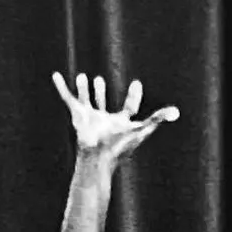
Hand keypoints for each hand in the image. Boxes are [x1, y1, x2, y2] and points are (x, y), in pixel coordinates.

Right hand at [52, 69, 179, 164]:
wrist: (98, 156)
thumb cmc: (120, 146)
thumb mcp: (141, 129)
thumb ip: (157, 119)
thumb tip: (176, 112)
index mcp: (121, 123)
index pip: (129, 108)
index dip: (133, 96)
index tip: (136, 83)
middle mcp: (105, 121)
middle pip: (102, 104)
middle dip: (100, 92)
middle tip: (100, 79)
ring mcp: (90, 118)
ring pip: (86, 100)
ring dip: (85, 90)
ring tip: (84, 77)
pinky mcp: (78, 115)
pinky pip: (67, 98)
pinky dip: (61, 87)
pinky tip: (56, 76)